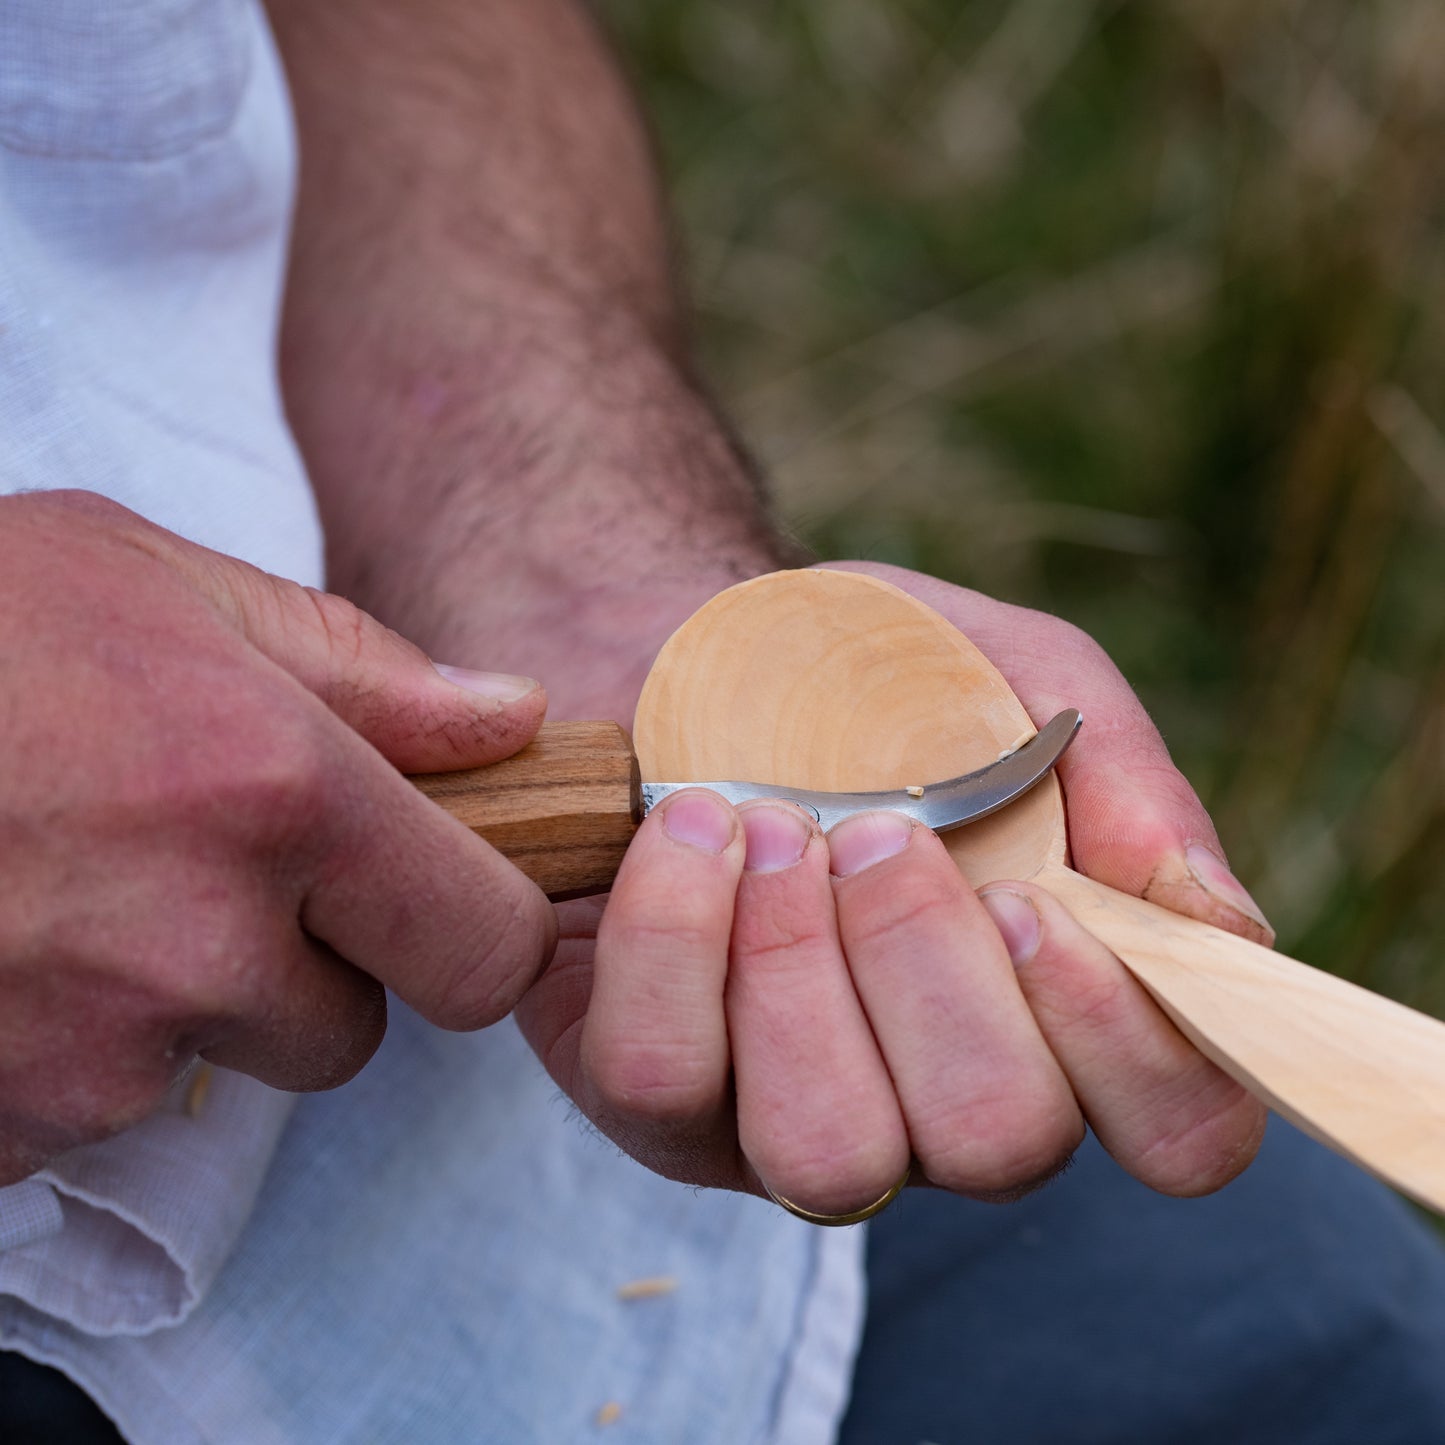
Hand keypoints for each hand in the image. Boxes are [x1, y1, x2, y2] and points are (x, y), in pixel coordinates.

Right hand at [0, 491, 555, 1183]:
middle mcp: (192, 946)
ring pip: (213, 1073)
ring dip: (174, 1005)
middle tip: (205, 868)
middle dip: (308, 966)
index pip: (487, 950)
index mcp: (277, 795)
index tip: (436, 898)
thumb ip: (363, 667)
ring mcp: (74, 1057)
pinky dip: (62, 1049)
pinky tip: (4, 944)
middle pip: (352, 1031)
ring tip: (70, 885)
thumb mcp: (158, 583)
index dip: (475, 927)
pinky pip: (85, 1116)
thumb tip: (512, 719)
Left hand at [516, 563, 1270, 1212]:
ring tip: (765, 820)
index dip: (1129, 1046)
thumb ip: (1123, 788)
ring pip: (825, 1149)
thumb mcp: (1015, 680)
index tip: (1028, 900)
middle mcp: (935, 1102)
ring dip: (798, 962)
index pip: (1178, 1132)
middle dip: (929, 972)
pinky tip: (682, 829)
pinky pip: (657, 1077)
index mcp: (1054, 1017)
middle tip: (874, 829)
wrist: (698, 645)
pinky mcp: (650, 1094)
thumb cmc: (880, 676)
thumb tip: (1218, 925)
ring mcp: (784, 1120)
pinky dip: (671, 936)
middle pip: (995, 1143)